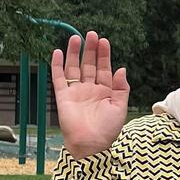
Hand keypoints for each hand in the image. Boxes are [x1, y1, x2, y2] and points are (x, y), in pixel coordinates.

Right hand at [52, 31, 129, 159]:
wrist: (90, 145)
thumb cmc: (107, 130)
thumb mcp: (120, 108)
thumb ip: (121, 89)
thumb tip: (122, 69)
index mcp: (105, 92)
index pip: (104, 69)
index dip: (104, 55)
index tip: (104, 41)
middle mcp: (90, 90)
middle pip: (89, 65)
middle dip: (90, 50)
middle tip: (91, 34)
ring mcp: (76, 92)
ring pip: (74, 68)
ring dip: (75, 53)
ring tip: (76, 38)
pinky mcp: (64, 97)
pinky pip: (59, 78)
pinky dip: (57, 65)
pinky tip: (58, 52)